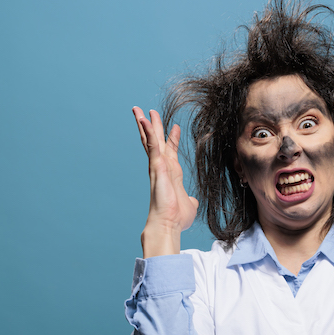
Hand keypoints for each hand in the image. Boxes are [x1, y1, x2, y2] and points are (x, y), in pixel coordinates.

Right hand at [133, 106, 198, 256]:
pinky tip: (144, 120)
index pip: (170, 152)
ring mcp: (157, 166)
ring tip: (140, 110)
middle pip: (156, 142)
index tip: (175, 127)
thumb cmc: (176, 218)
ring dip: (146, 124)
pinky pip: (151, 145)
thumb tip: (193, 200)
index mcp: (170, 174)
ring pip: (151, 140)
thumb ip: (190, 200)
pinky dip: (148, 132)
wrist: (168, 224)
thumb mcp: (189, 206)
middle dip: (153, 127)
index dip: (172, 140)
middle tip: (149, 112)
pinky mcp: (156, 166)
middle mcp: (162, 168)